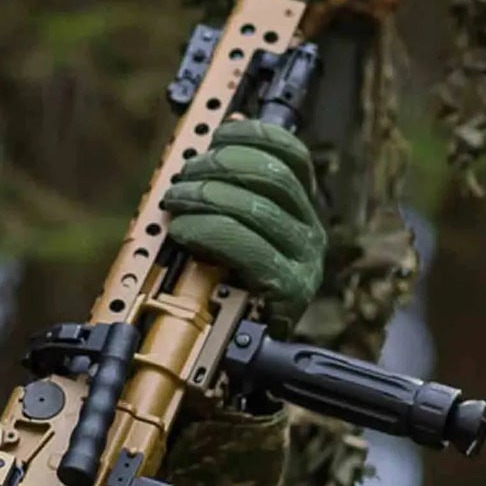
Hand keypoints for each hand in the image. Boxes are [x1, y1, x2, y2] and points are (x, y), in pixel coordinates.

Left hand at [159, 118, 324, 313]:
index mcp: (301, 210)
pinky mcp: (289, 289)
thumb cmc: (227, 290)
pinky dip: (207, 233)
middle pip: (271, 176)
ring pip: (256, 208)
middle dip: (218, 167)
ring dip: (205, 198)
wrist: (239, 354)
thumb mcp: (230, 231)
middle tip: (182, 178)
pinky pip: (246, 248)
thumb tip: (222, 131)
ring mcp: (303, 262)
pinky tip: (183, 231)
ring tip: (175, 202)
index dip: (252, 136)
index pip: (291, 155)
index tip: (217, 134)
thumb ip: (229, 188)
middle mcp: (310, 232)